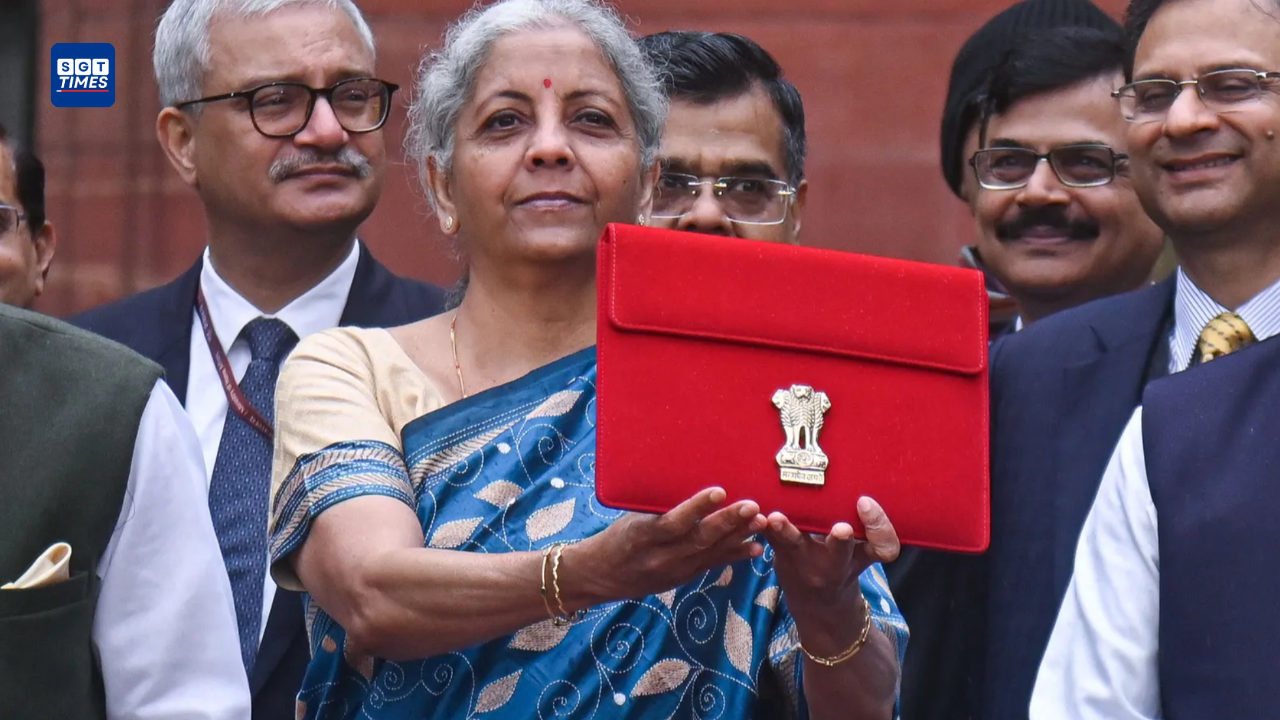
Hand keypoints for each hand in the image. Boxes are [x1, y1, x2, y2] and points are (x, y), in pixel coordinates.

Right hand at [571, 487, 766, 602]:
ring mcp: (674, 570)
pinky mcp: (683, 578)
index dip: (697, 508)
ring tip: (761, 522)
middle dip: (728, 522)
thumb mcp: (631, 517)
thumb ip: (659, 506)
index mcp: (643, 535)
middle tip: (753, 506)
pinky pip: (712, 565)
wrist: (601, 575)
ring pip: (710, 553)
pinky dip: (734, 555)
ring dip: (738, 538)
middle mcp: (660, 556)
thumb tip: (690, 479)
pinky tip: (755, 548)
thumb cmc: (617, 536)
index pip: (673, 522)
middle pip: (699, 539)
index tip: (719, 491)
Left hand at [765, 496, 898, 651]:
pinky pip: (769, 538)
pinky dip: (760, 525)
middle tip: (842, 529)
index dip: (879, 527)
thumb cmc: (844, 567)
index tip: (867, 504)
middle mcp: (834, 563)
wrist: (818, 604)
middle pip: (840, 553)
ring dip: (786, 531)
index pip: (882, 547)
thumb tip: (866, 498)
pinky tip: (753, 511)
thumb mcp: (866, 555)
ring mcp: (805, 560)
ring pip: (795, 545)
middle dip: (841, 541)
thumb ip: (873, 532)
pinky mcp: (779, 553)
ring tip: (776, 518)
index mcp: (860, 558)